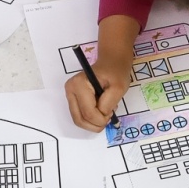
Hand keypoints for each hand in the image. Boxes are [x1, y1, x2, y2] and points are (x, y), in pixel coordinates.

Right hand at [65, 16, 138, 130]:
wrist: (111, 63)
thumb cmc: (115, 72)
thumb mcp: (119, 88)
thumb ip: (109, 103)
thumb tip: (101, 115)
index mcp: (79, 85)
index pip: (88, 113)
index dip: (102, 119)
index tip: (112, 112)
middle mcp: (70, 90)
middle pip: (80, 119)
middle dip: (96, 124)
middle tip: (109, 116)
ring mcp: (69, 95)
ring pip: (78, 120)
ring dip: (94, 122)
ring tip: (106, 111)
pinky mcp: (72, 99)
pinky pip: (80, 116)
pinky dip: (91, 119)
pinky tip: (101, 110)